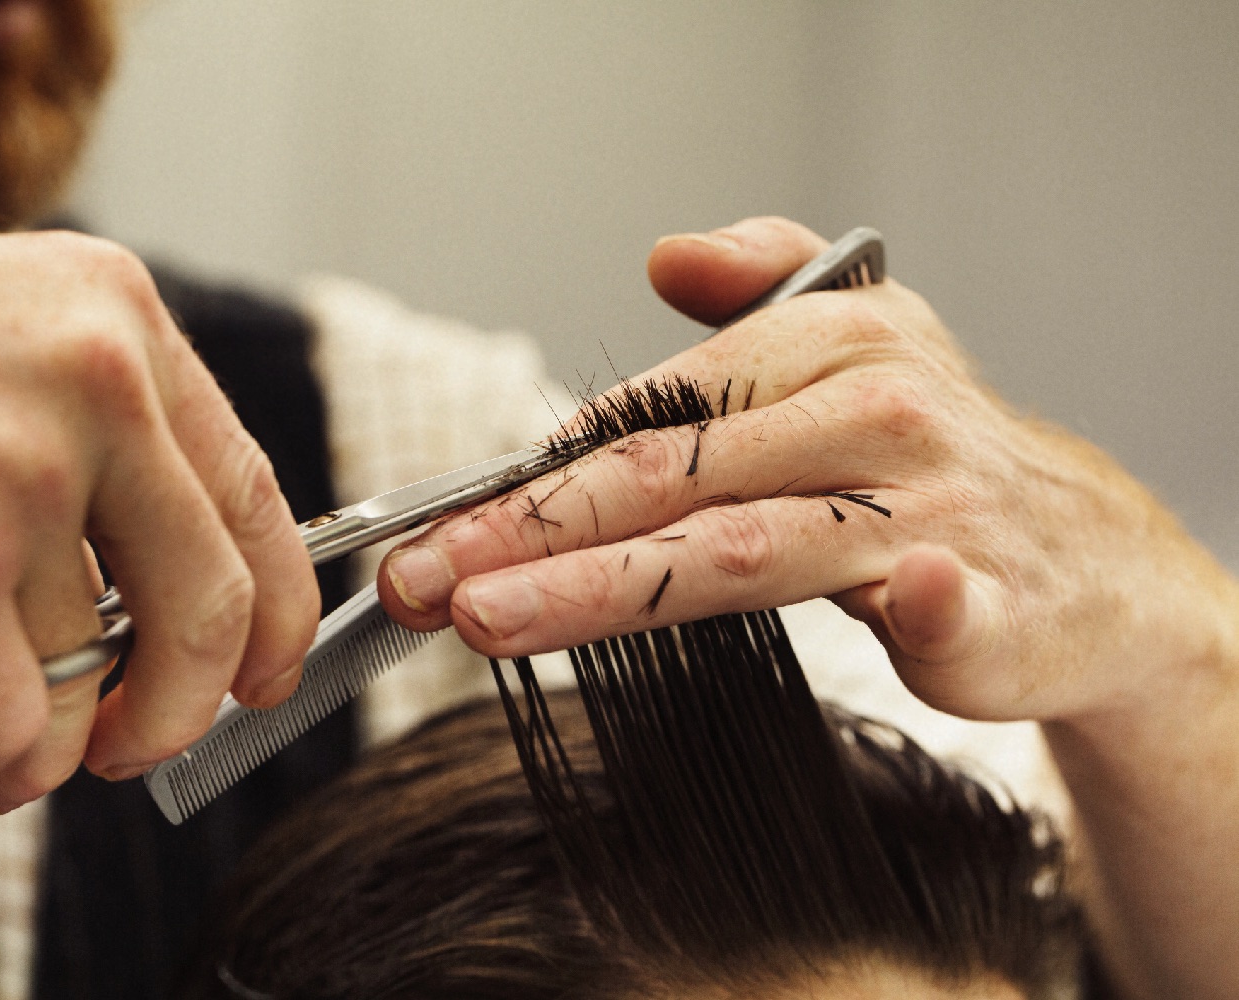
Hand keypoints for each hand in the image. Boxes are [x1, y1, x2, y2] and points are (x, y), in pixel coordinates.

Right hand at [0, 218, 318, 810]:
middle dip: (183, 710)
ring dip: (50, 750)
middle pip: (217, 604)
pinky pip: (16, 724)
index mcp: (124, 322)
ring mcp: (25, 467)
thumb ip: (105, 445)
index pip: (256, 497)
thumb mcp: (4, 349)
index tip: (261, 679)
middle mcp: (99, 381)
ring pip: (102, 684)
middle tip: (135, 747)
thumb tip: (185, 609)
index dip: (277, 614)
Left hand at [379, 216, 1237, 726]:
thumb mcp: (856, 342)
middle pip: (666, 476)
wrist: (1088, 552)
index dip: (529, 476)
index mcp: (824, 344)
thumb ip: (757, 290)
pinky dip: (919, 601)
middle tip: (421, 576)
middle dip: (525, 531)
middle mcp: (868, 411)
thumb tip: (667, 257)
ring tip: (490, 617)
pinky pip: (935, 597)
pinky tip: (901, 606)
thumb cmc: (936, 458)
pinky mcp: (987, 593)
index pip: (646, 415)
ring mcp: (929, 503)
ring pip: (739, 545)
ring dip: (606, 584)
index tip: (432, 527)